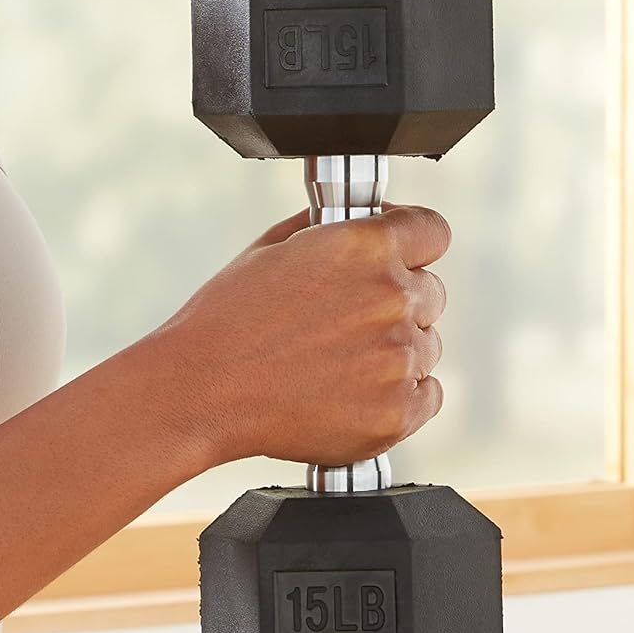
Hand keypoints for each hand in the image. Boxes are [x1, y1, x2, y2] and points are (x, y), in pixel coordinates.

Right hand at [150, 203, 449, 467]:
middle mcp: (392, 297)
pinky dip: (395, 395)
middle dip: (396, 301)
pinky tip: (347, 391)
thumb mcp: (272, 247)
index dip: (412, 243)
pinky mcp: (397, 412)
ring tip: (334, 362)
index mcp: (364, 246)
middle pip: (431, 292)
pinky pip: (425, 394)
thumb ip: (334, 230)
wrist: (202, 391)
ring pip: (426, 345)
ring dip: (393, 349)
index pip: (432, 231)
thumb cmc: (227, 319)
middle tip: (345, 321)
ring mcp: (398, 358)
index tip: (400, 256)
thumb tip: (370, 221)